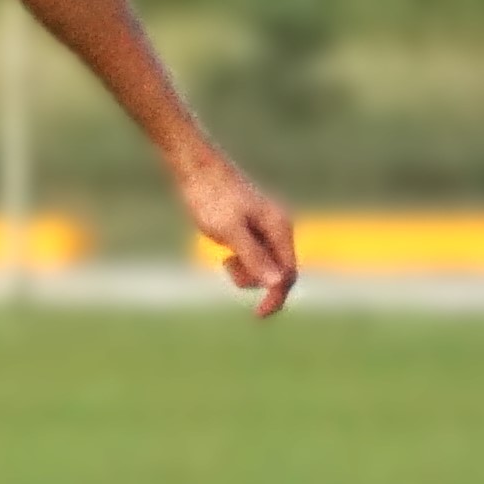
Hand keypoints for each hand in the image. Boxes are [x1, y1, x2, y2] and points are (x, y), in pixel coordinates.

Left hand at [174, 147, 297, 315]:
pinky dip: (240, 261)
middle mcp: (278, 227)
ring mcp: (265, 227)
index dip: (276, 296)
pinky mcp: (251, 227)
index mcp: (279, 228)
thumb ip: (253, 256)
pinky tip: (225, 252)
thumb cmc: (211, 197)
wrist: (196, 168)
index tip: (258, 315)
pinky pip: (253, 255)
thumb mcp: (230, 231)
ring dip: (245, 271)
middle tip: (227, 265)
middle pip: (278, 271)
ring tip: (224, 258)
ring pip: (264, 265)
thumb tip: (277, 282)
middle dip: (255, 279)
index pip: (288, 273)